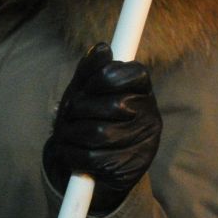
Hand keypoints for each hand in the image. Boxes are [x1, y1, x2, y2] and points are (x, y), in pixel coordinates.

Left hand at [43, 43, 161, 213]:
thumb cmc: (87, 118)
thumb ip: (90, 68)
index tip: (87, 86)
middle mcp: (151, 117)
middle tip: (69, 113)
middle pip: (113, 105)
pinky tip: (70, 151)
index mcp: (143, 91)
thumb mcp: (84, 90)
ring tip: (66, 133)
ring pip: (101, 133)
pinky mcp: (132, 170)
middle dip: (80, 108)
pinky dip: (72, 154)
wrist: (91, 165)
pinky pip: (94, 158)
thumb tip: (103, 48)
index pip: (131, 74)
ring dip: (72, 132)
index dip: (102, 78)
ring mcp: (145, 145)